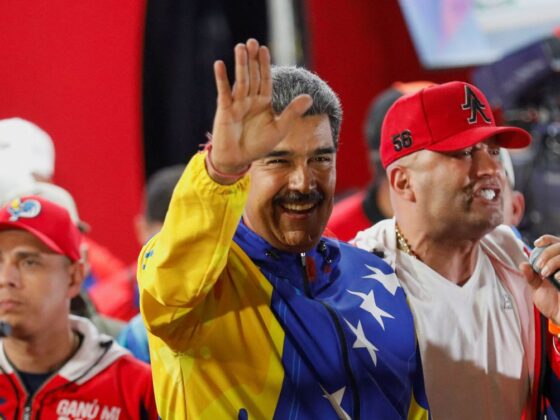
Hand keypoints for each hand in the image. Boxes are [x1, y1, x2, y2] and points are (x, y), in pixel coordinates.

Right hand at [208, 39, 311, 182]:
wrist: (238, 160)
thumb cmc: (258, 146)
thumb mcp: (280, 129)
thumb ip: (292, 112)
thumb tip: (309, 97)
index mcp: (263, 103)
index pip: (265, 80)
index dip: (264, 65)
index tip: (264, 49)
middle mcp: (249, 100)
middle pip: (252, 76)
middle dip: (252, 60)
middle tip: (251, 41)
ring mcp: (236, 104)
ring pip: (240, 81)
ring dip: (240, 64)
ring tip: (240, 47)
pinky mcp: (225, 110)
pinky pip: (224, 92)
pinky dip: (221, 79)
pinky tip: (220, 64)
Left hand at [520, 235, 559, 324]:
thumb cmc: (551, 303)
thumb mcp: (537, 288)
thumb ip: (530, 276)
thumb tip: (523, 264)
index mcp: (558, 263)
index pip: (556, 242)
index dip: (547, 240)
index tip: (537, 243)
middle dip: (548, 252)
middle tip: (539, 266)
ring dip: (554, 261)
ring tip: (545, 274)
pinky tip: (557, 278)